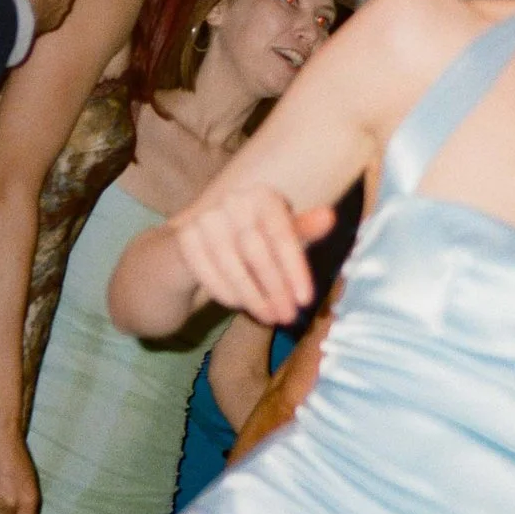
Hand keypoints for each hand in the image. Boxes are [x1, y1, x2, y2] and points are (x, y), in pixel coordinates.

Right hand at [168, 182, 335, 324]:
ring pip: (233, 266)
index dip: (296, 270)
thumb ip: (303, 232)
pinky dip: (226, 293)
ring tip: (269, 317)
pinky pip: (208, 273)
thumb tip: (330, 217)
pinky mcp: (184, 238)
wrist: (200, 243)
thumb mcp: (280, 238)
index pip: (283, 236)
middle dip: (276, 290)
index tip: (306, 301)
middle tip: (288, 317)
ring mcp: (205, 218)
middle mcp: (233, 200)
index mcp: (263, 196)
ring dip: (254, 298)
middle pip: (258, 253)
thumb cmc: (252, 241)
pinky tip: (241, 306)